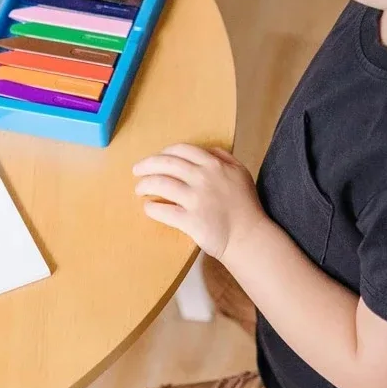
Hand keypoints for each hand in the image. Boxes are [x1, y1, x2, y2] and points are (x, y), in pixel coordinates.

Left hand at [133, 145, 265, 260]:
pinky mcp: (190, 220)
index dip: (164, 152)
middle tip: (137, 171)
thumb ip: (224, 158)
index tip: (156, 159)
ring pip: (160, 184)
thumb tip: (207, 150)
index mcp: (214, 165)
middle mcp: (203, 178)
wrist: (249, 237)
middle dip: (146, 165)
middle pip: (165, 164)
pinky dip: (151, 208)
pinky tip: (148, 208)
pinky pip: (162, 210)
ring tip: (139, 190)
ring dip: (145, 185)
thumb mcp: (241, 173)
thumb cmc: (246, 206)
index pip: (181, 150)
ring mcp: (196, 199)